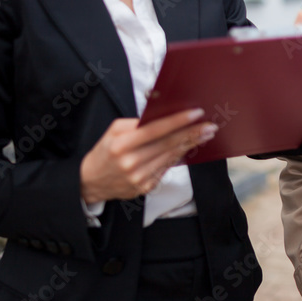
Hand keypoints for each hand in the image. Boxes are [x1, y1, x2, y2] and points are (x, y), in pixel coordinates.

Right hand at [80, 109, 216, 203]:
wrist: (91, 182)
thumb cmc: (105, 151)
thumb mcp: (114, 131)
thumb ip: (137, 123)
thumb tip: (164, 116)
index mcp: (122, 144)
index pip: (156, 130)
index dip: (178, 121)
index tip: (196, 113)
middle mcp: (131, 162)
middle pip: (168, 144)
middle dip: (192, 133)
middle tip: (210, 125)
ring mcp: (139, 177)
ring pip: (171, 157)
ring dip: (190, 145)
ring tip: (205, 134)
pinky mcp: (145, 187)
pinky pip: (166, 168)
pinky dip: (178, 157)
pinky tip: (188, 148)